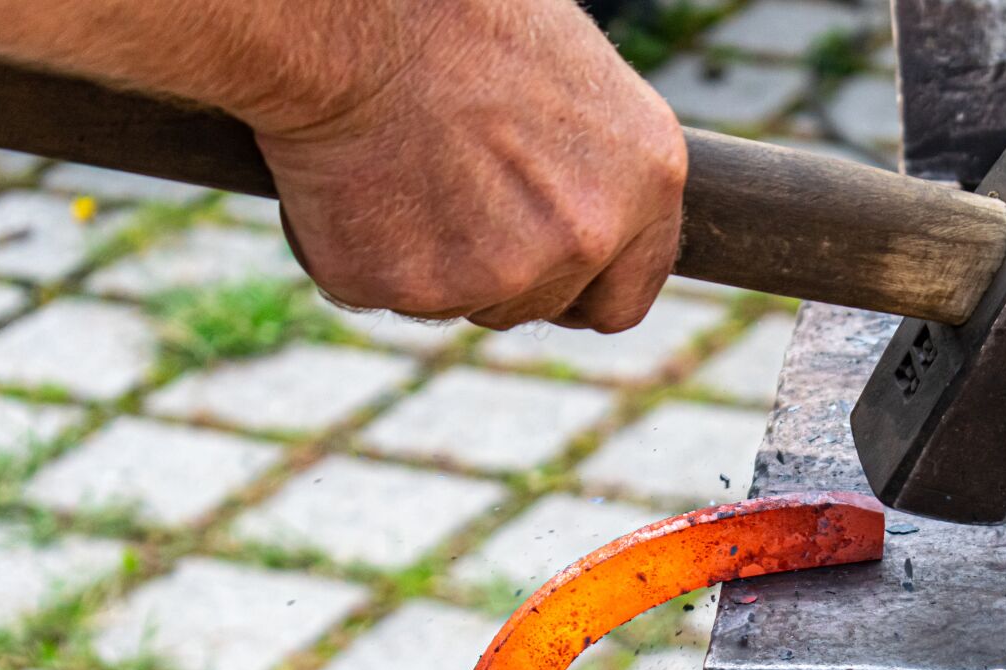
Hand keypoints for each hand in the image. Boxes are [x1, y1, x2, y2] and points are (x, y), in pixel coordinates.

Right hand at [254, 0, 686, 331]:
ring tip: (406, 167)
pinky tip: (358, 181)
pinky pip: (385, 293)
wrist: (356, 15)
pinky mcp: (416, 287)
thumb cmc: (459, 20)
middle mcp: (589, 236)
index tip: (545, 269)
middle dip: (500, 268)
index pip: (624, 296)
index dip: (580, 288)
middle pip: (541, 304)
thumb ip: (590, 171)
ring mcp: (504, 272)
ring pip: (466, 303)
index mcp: (648, 178)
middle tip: (451, 188)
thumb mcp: (573, 83)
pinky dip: (363, 250)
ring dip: (436, 262)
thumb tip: (578, 215)